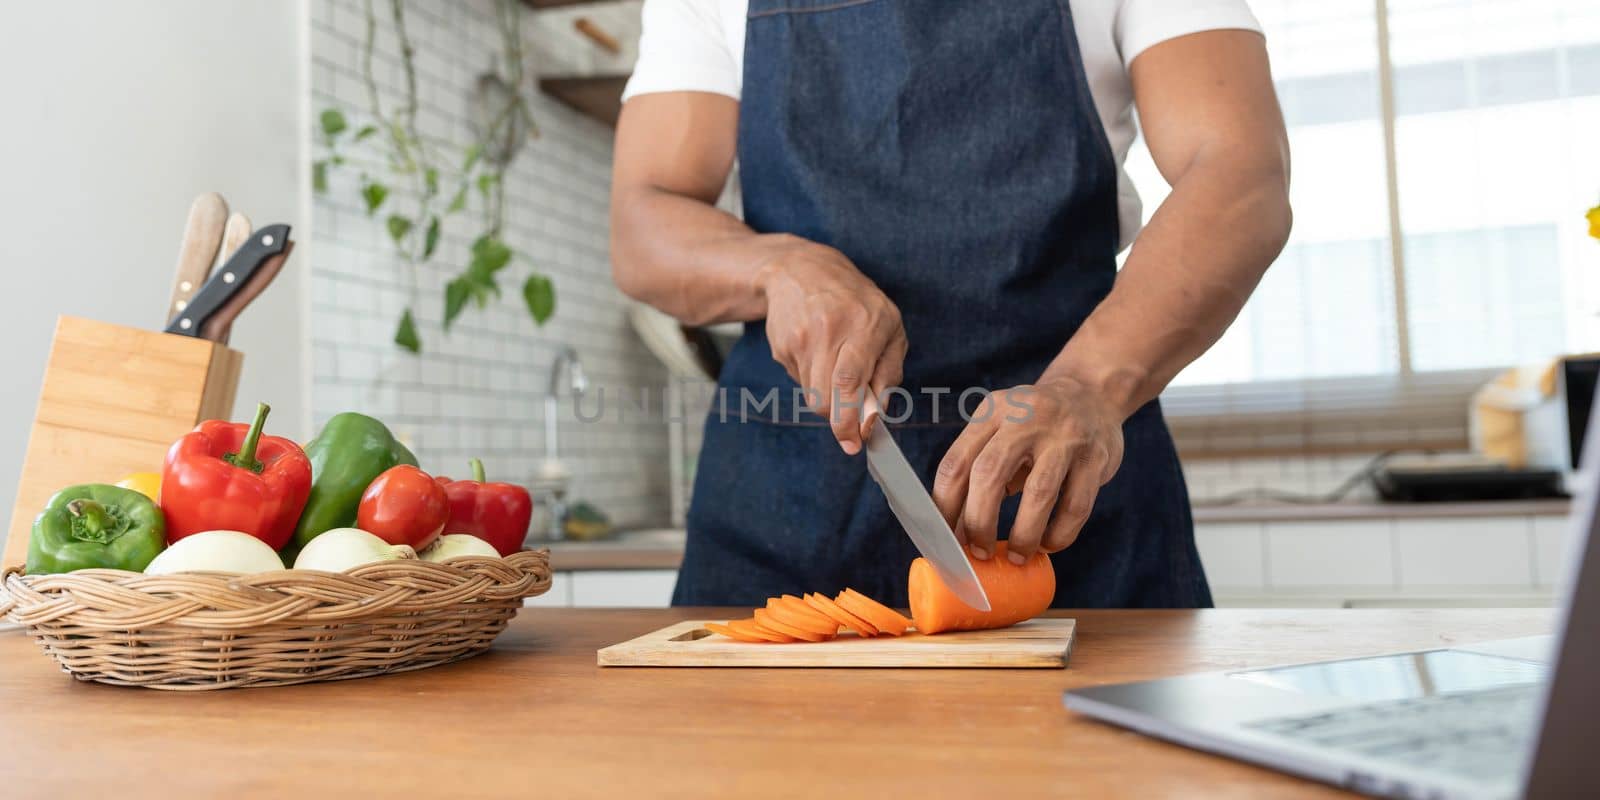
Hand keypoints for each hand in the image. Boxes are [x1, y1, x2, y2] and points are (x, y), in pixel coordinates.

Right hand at [757, 236, 907, 453]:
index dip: (849, 420)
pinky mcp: (782, 346)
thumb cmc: (855, 300)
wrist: (800, 270)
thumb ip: (889, 370)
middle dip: (838, 420)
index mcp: (863, 325)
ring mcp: (800, 339)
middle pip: (825, 397)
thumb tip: (878, 412)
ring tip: (836, 370)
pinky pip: (800, 381)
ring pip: (812, 395)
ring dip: (827, 398)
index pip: (849, 382)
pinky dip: (812, 380)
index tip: (854, 443)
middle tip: (849, 429)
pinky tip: (818, 354)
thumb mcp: (889, 326)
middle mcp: (828, 331)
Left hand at [931, 378, 1125, 562]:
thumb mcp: (1001, 430)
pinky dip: (1059, 534)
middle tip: (979, 553)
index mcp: (992, 412)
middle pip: (989, 475)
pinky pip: (1076, 506)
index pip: (956, 463)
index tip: (946, 539)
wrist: (1092, 393)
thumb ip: (979, 470)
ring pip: (1038, 493)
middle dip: (979, 522)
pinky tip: (1048, 545)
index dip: (946, 507)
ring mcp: (1064, 435)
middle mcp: (1025, 417)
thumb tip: (956, 532)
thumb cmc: (1034, 426)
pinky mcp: (1096, 456)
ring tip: (1016, 557)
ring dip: (1023, 535)